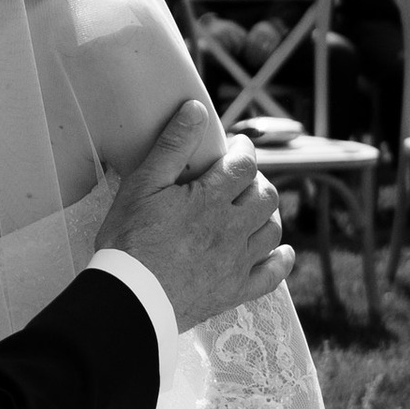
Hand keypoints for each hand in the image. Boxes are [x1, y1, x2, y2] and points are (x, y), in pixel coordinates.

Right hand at [100, 105, 291, 334]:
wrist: (129, 298)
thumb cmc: (128, 240)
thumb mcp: (142, 185)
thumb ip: (172, 146)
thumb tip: (196, 110)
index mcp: (210, 199)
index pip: (244, 165)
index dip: (244, 151)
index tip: (237, 147)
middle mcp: (232, 229)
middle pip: (265, 196)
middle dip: (257, 181)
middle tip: (241, 179)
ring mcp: (237, 263)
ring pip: (272, 230)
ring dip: (267, 214)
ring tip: (252, 209)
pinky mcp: (234, 291)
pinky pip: (272, 275)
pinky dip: (281, 260)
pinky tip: (279, 251)